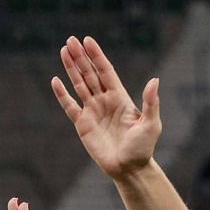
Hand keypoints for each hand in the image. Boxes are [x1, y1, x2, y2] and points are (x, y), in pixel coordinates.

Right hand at [51, 35, 161, 180]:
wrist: (129, 169)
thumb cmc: (143, 148)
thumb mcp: (151, 124)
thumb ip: (151, 102)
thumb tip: (154, 80)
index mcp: (120, 97)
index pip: (105, 71)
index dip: (97, 56)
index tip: (88, 40)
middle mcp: (105, 101)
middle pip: (90, 74)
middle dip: (80, 57)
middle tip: (71, 39)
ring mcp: (93, 111)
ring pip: (79, 85)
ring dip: (71, 69)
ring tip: (64, 50)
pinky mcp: (83, 124)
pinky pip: (70, 106)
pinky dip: (62, 94)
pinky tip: (55, 81)